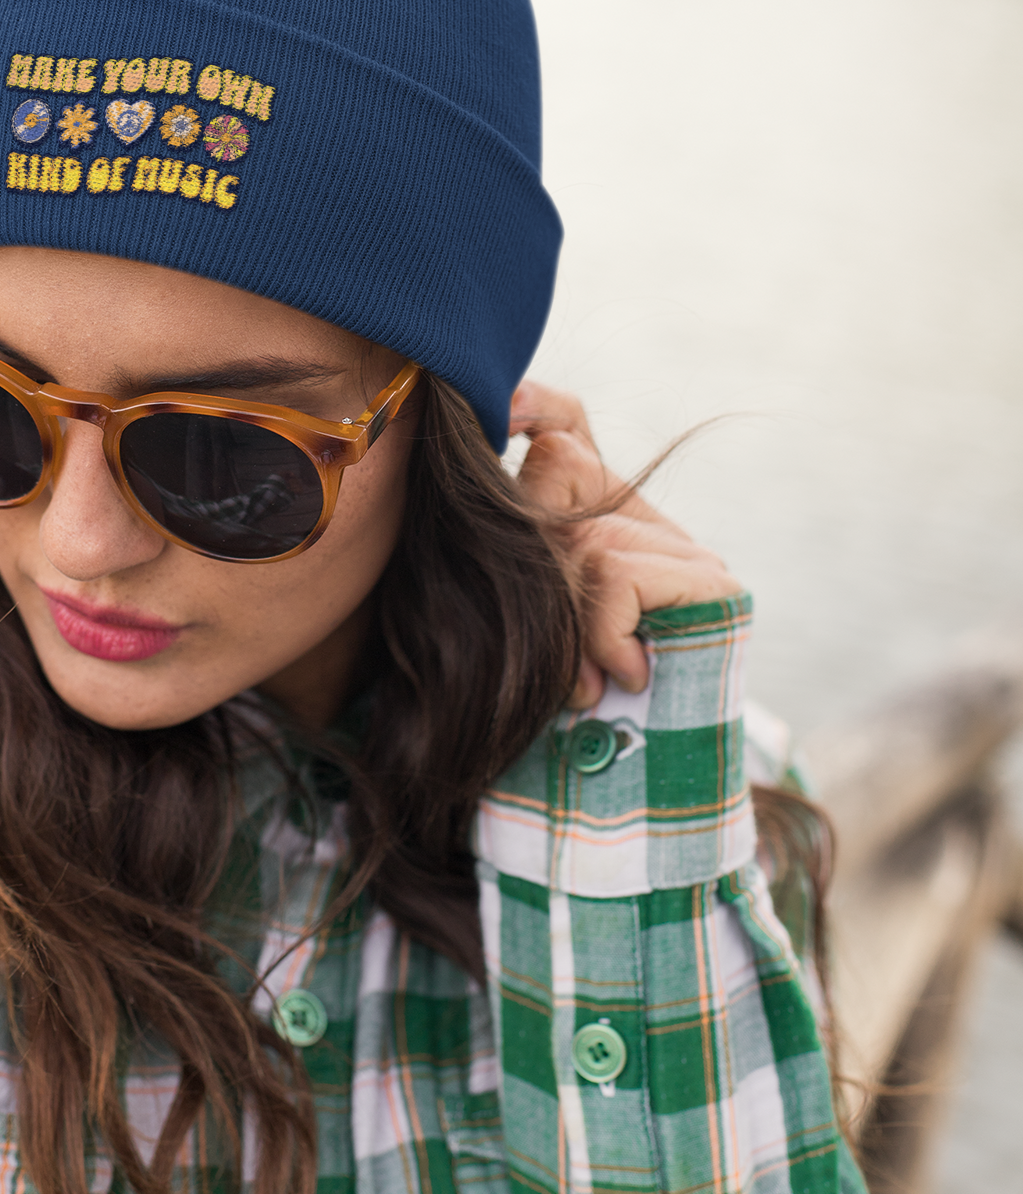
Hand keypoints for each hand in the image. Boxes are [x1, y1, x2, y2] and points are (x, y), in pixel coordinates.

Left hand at [509, 382, 741, 709]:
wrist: (637, 788)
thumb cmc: (547, 710)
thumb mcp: (509, 622)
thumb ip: (502, 555)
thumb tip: (481, 470)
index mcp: (591, 515)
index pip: (566, 425)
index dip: (536, 405)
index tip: (504, 415)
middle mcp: (640, 517)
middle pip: (560, 467)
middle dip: (537, 556)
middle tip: (555, 649)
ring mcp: (681, 547)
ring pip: (583, 535)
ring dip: (568, 626)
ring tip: (582, 685)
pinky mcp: (711, 584)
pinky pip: (616, 572)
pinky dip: (602, 632)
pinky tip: (622, 675)